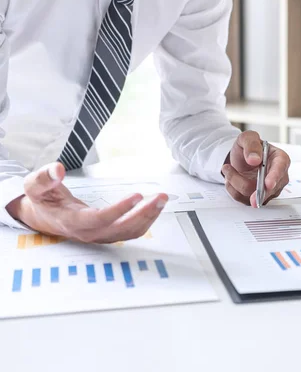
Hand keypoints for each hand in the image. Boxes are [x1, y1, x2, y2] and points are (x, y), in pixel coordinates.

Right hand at [5, 163, 167, 242]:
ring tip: (162, 199)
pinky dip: (146, 220)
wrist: (43, 217)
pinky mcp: (109, 233)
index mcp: (72, 221)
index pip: (99, 219)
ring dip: (149, 217)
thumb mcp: (34, 186)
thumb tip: (57, 168)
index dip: (119, 210)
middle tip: (161, 197)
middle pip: (121, 228)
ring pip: (130, 232)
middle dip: (144, 214)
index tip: (136, 196)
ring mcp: (100, 235)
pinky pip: (131, 231)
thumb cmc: (41, 200)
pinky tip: (155, 206)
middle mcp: (89, 232)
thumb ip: (44, 177)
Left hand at [221, 131, 290, 206]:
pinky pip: (243, 199)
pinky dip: (233, 189)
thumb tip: (255, 159)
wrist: (242, 158)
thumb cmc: (249, 148)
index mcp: (280, 159)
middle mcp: (278, 177)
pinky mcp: (258, 198)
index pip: (280, 169)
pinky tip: (232, 178)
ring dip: (236, 182)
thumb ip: (251, 145)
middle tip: (237, 184)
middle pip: (267, 188)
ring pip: (252, 195)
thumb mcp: (247, 138)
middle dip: (251, 188)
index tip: (267, 184)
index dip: (274, 177)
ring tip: (229, 169)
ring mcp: (269, 190)